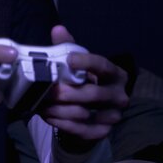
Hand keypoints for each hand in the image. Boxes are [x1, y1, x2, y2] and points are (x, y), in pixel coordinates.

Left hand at [38, 25, 128, 141]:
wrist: (92, 114)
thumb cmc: (85, 83)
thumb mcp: (78, 64)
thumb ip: (69, 47)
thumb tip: (58, 29)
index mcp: (115, 74)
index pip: (103, 66)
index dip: (87, 62)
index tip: (69, 60)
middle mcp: (119, 95)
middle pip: (93, 94)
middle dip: (68, 93)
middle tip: (49, 91)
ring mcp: (114, 116)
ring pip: (86, 114)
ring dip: (61, 110)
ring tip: (43, 106)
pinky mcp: (104, 132)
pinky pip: (82, 130)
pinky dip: (64, 124)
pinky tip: (50, 117)